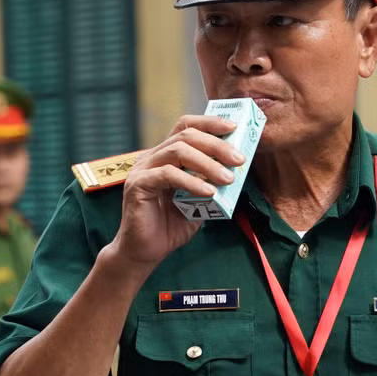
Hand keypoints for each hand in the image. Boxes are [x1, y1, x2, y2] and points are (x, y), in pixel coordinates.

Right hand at [109, 114, 244, 269]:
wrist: (144, 252)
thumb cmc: (169, 225)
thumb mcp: (198, 200)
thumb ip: (210, 183)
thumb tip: (235, 170)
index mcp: (164, 156)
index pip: (185, 126)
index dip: (209, 123)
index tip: (233, 127)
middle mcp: (150, 158)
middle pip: (185, 135)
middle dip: (216, 145)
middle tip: (239, 159)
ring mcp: (142, 170)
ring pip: (177, 151)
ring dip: (207, 163)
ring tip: (227, 178)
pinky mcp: (137, 185)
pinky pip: (167, 174)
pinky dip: (191, 181)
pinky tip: (208, 192)